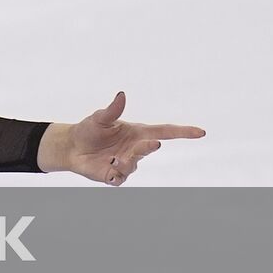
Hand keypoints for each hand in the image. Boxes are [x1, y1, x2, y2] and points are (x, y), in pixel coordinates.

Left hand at [39, 92, 205, 183]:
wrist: (71, 147)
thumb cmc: (88, 130)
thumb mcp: (99, 118)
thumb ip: (112, 109)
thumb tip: (122, 94)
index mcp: (137, 133)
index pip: (164, 131)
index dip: (183, 132)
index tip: (200, 132)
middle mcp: (135, 148)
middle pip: (149, 148)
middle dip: (150, 146)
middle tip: (152, 143)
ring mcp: (127, 163)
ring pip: (133, 164)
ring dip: (126, 161)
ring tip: (113, 158)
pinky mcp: (114, 176)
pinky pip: (120, 178)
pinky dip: (116, 174)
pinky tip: (110, 169)